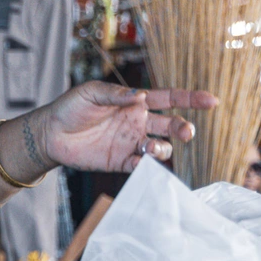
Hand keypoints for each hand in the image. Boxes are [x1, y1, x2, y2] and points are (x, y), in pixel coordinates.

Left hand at [38, 82, 218, 172]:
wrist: (49, 133)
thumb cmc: (70, 108)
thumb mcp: (90, 92)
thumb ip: (114, 94)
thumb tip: (139, 96)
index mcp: (135, 103)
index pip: (169, 99)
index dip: (191, 99)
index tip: (212, 101)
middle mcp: (138, 123)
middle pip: (170, 126)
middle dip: (182, 128)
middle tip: (186, 133)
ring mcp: (131, 143)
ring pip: (159, 147)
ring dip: (162, 148)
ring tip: (151, 148)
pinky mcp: (120, 161)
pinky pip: (141, 166)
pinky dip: (147, 167)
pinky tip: (144, 164)